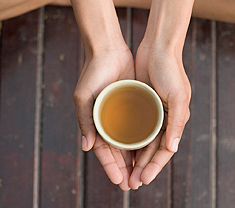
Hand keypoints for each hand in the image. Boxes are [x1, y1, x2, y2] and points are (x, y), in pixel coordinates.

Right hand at [73, 44, 134, 189]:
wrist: (109, 48)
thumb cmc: (93, 72)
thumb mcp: (84, 97)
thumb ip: (85, 121)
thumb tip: (87, 147)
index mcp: (94, 123)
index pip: (104, 152)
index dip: (111, 168)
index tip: (120, 181)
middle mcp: (109, 122)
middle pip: (118, 152)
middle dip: (125, 169)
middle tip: (133, 185)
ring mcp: (122, 114)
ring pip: (130, 142)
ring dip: (136, 159)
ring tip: (143, 175)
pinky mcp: (135, 105)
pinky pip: (140, 127)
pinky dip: (143, 140)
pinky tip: (150, 152)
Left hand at [129, 41, 190, 188]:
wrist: (158, 46)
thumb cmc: (170, 70)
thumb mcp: (178, 96)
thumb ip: (177, 122)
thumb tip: (172, 149)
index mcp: (176, 120)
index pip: (164, 150)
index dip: (154, 167)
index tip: (143, 180)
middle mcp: (165, 119)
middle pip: (152, 150)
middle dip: (142, 168)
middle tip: (130, 183)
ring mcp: (152, 112)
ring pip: (142, 142)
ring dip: (134, 158)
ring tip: (124, 173)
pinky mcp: (140, 103)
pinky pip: (134, 127)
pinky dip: (128, 140)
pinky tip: (119, 150)